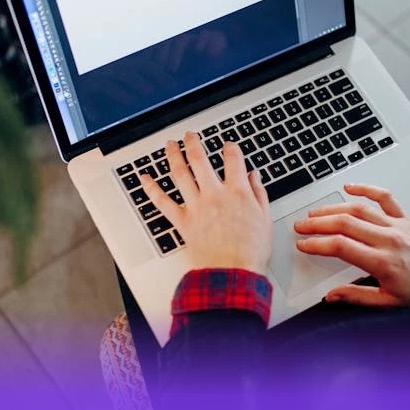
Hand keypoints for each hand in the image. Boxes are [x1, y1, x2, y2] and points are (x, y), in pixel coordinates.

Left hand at [141, 132, 272, 273]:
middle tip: (190, 135)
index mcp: (237, 192)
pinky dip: (151, 189)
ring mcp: (196, 207)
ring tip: (170, 145)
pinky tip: (145, 179)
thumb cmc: (250, 252)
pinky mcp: (182, 222)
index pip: (233, 159)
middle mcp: (214, 194)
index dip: (230, 147)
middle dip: (194, 143)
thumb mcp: (265, 219)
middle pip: (200, 159)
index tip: (228, 145)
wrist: (233, 274)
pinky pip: (162, 202)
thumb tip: (254, 176)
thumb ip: (258, 193)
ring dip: (173, 155)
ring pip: (180, 173)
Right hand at [294, 183, 409, 306]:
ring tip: (316, 212)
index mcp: (382, 263)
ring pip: (360, 209)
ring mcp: (398, 226)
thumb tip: (331, 295)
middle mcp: (389, 240)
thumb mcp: (389, 303)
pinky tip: (350, 188)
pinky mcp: (406, 219)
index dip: (317, 244)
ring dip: (334, 208)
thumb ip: (357, 297)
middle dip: (318, 223)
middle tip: (301, 226)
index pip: (341, 247)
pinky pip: (385, 198)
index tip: (303, 244)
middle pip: (345, 223)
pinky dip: (366, 189)